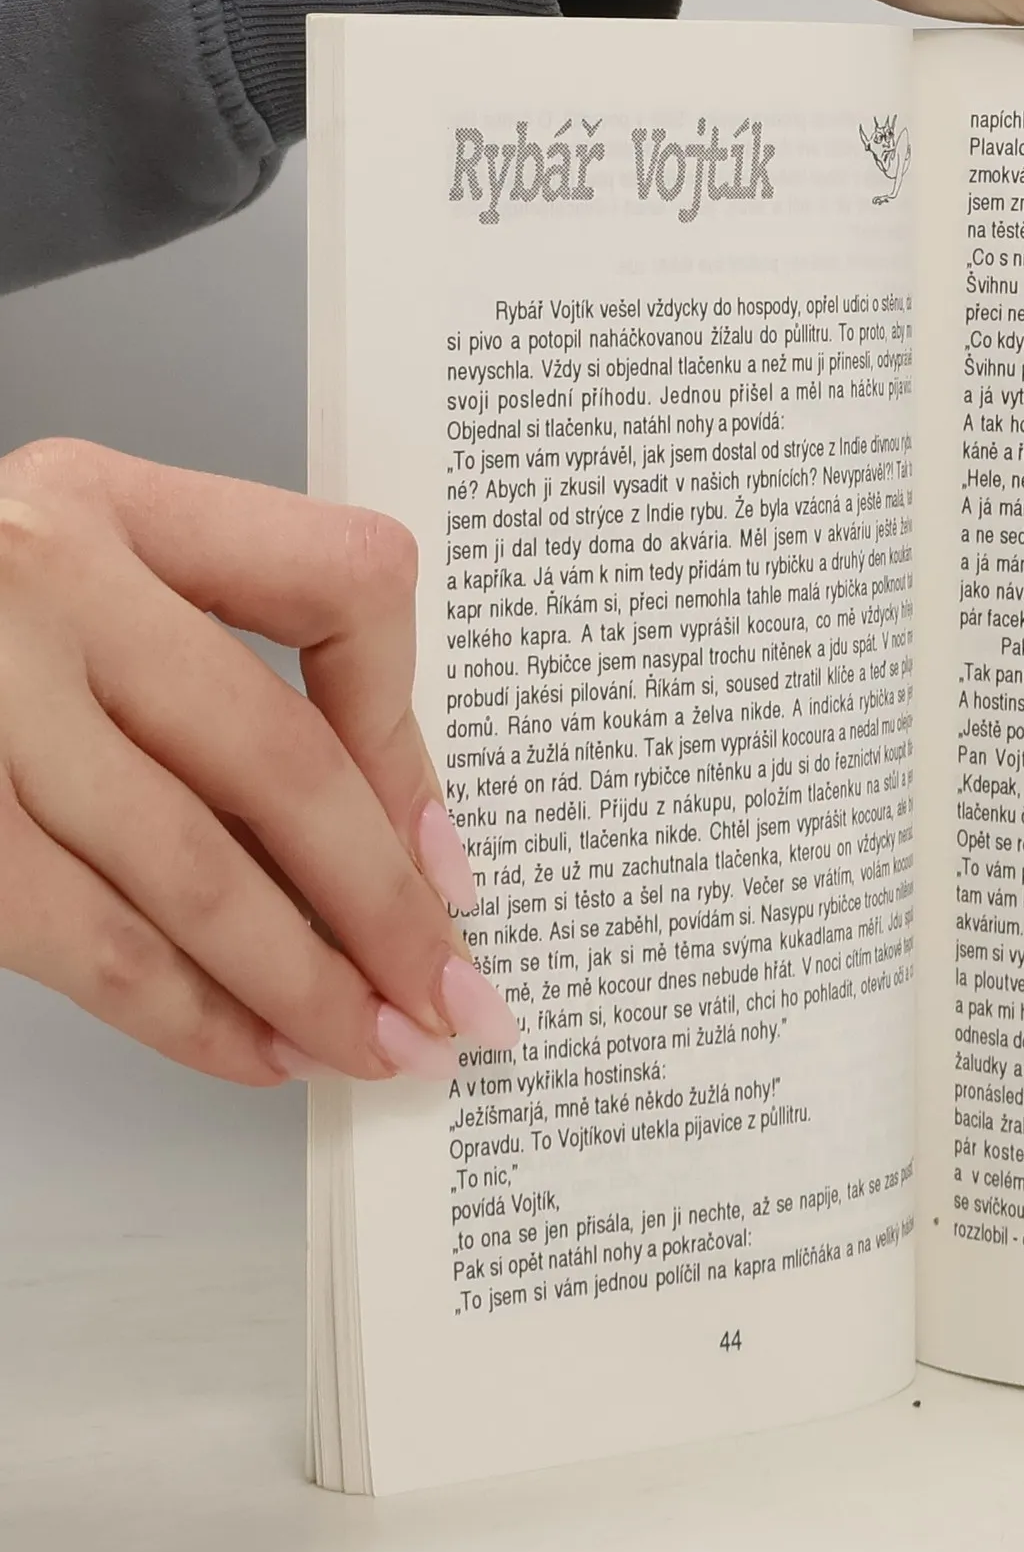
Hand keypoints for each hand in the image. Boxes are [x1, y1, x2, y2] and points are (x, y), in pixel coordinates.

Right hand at [0, 441, 519, 1085]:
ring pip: (190, 868)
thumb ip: (202, 656)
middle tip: (454, 998)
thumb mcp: (66, 571)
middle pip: (280, 762)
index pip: (341, 587)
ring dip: (303, 982)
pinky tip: (250, 1051)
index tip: (451, 853)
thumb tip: (382, 825)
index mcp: (109, 500)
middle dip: (387, 907)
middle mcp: (40, 578)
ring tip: (375, 1047)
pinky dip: (183, 1014)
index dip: (414, 739)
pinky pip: (81, 937)